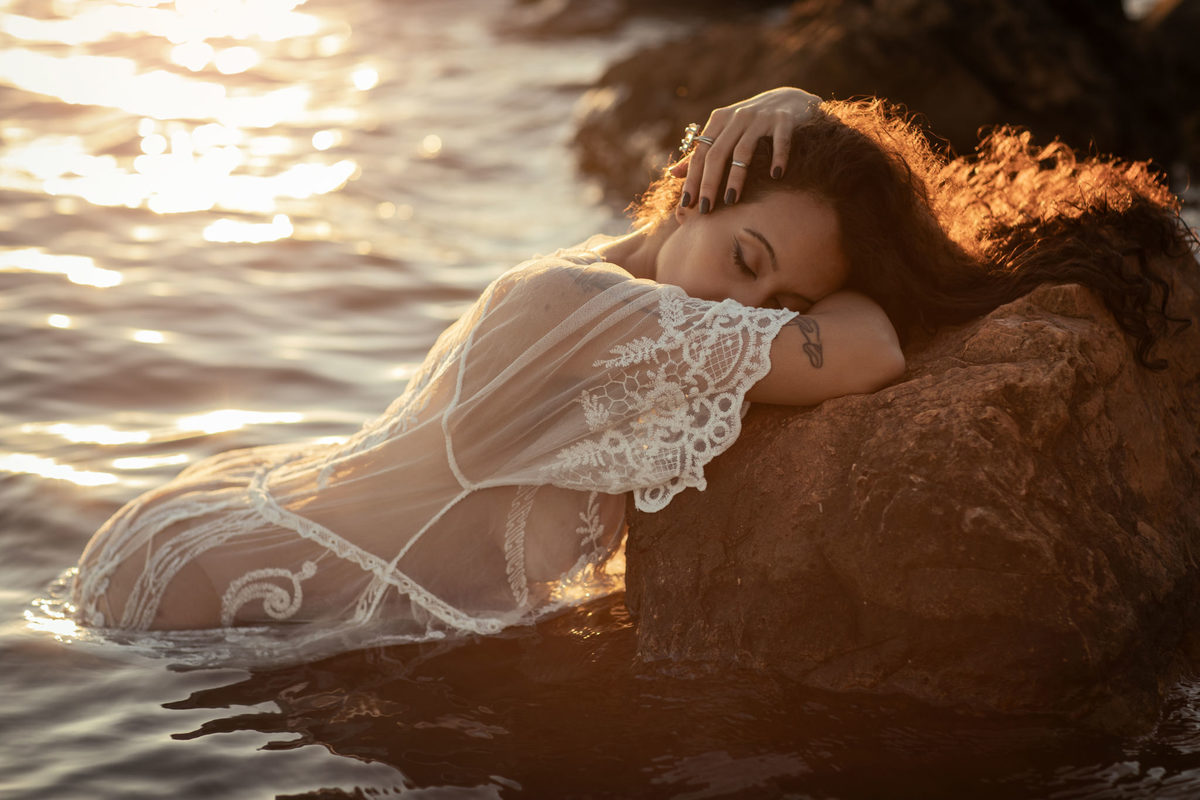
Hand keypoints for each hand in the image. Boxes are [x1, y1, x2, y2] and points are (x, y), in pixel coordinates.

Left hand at [671, 87, 821, 211]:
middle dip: (709, 183)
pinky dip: (778, 157)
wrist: (790, 100)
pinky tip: (776, 176)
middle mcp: (737, 117)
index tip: (687, 204)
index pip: (700, 153)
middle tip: (705, 210)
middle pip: (717, 153)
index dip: (692, 179)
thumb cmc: (751, 123)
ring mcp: (761, 117)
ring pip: (743, 150)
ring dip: (736, 177)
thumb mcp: (724, 132)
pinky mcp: (784, 119)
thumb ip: (701, 152)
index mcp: (719, 120)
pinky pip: (780, 140)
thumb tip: (673, 174)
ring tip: (731, 201)